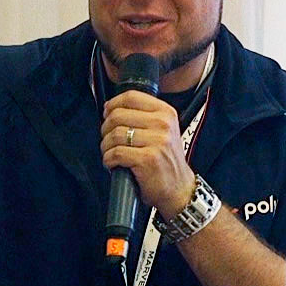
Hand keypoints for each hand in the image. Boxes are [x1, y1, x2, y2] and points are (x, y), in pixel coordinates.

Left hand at [102, 90, 195, 216]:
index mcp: (166, 113)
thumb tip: (112, 109)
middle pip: (118, 115)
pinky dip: (108, 160)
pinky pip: (116, 153)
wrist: (179, 189)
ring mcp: (156, 142)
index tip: (107, 114)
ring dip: (105, 146)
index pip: (131, 97)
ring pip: (115, 135)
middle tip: (108, 139)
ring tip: (110, 153)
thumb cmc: (166, 161)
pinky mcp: (147, 159)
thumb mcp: (164, 131)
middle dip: (106, 129)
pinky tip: (113, 164)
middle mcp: (163, 125)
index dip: (113, 104)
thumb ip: (144, 117)